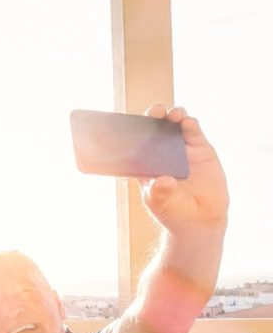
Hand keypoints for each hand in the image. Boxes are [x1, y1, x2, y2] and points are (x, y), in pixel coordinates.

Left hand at [139, 105, 228, 233]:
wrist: (200, 220)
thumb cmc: (173, 212)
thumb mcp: (161, 204)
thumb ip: (159, 192)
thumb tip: (163, 181)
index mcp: (146, 163)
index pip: (137, 142)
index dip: (134, 130)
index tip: (130, 122)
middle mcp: (162, 153)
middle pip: (156, 129)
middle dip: (154, 117)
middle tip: (154, 112)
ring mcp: (182, 150)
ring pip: (176, 126)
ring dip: (174, 117)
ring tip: (173, 115)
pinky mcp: (201, 150)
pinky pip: (195, 133)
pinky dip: (191, 125)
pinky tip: (188, 122)